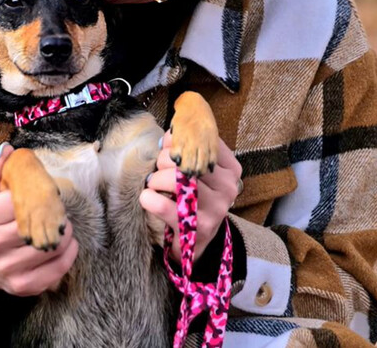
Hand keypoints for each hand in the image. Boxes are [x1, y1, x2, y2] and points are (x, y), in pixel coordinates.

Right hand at [0, 144, 78, 295]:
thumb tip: (7, 149)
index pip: (20, 202)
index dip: (39, 198)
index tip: (47, 197)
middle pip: (36, 226)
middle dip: (55, 216)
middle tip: (61, 213)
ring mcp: (4, 268)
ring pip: (48, 249)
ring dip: (65, 236)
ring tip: (66, 228)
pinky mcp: (20, 286)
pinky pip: (53, 271)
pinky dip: (67, 257)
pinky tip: (69, 246)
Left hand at [139, 132, 241, 262]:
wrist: (196, 241)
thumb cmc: (194, 198)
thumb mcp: (196, 172)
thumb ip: (186, 150)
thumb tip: (169, 135)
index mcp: (230, 168)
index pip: (203, 141)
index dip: (178, 141)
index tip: (165, 148)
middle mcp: (227, 187)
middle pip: (188, 159)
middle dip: (163, 161)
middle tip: (156, 170)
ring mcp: (216, 208)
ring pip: (178, 180)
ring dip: (156, 179)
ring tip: (152, 184)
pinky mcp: (199, 227)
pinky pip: (166, 206)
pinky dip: (151, 199)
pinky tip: (147, 198)